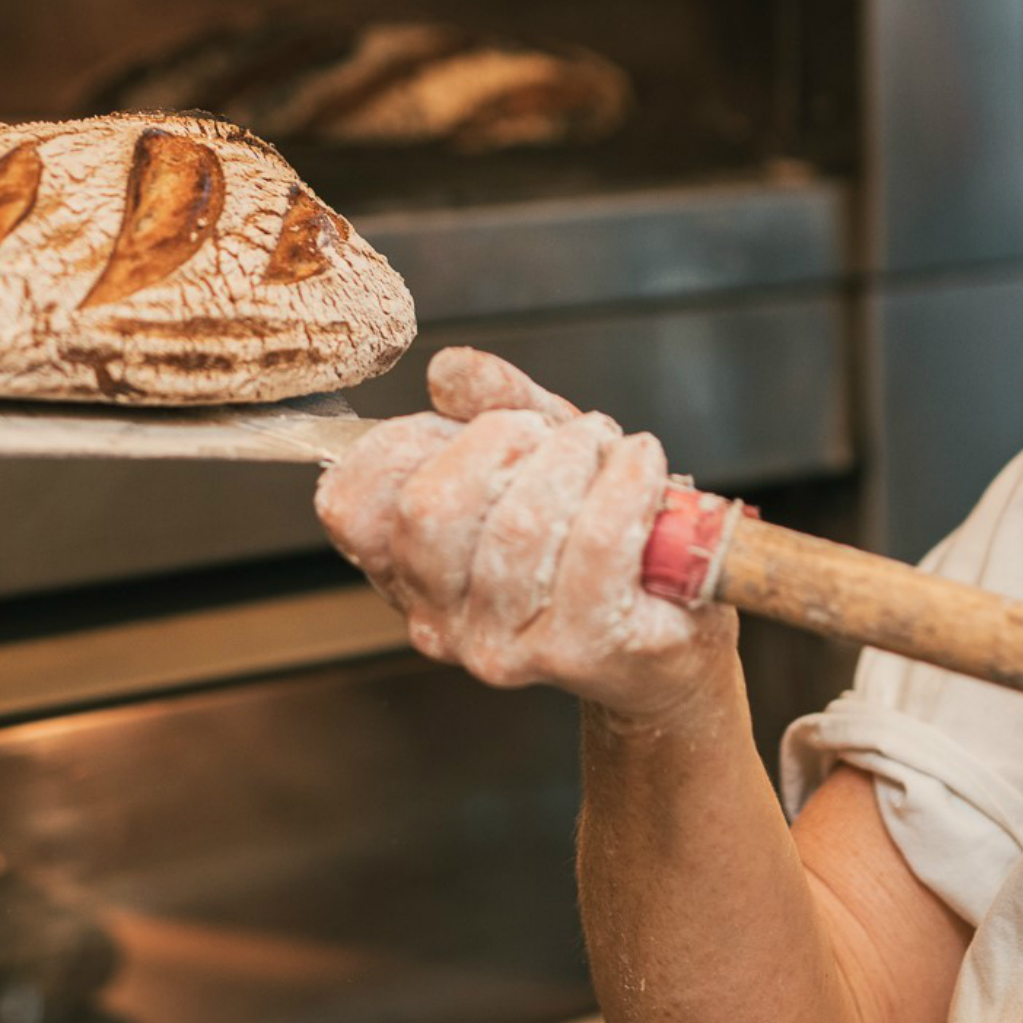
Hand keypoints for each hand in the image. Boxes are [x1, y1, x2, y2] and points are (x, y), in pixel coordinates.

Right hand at [316, 347, 731, 723]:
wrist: (670, 615)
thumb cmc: (590, 529)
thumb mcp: (532, 446)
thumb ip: (487, 402)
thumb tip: (450, 369)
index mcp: (403, 569)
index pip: (352, 506)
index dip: (404, 441)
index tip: (467, 423)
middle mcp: (437, 618)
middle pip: (429, 509)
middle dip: (497, 440)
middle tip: (546, 432)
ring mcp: (503, 647)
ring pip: (520, 524)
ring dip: (575, 457)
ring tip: (606, 449)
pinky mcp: (578, 652)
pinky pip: (595, 544)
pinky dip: (626, 484)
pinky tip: (641, 463)